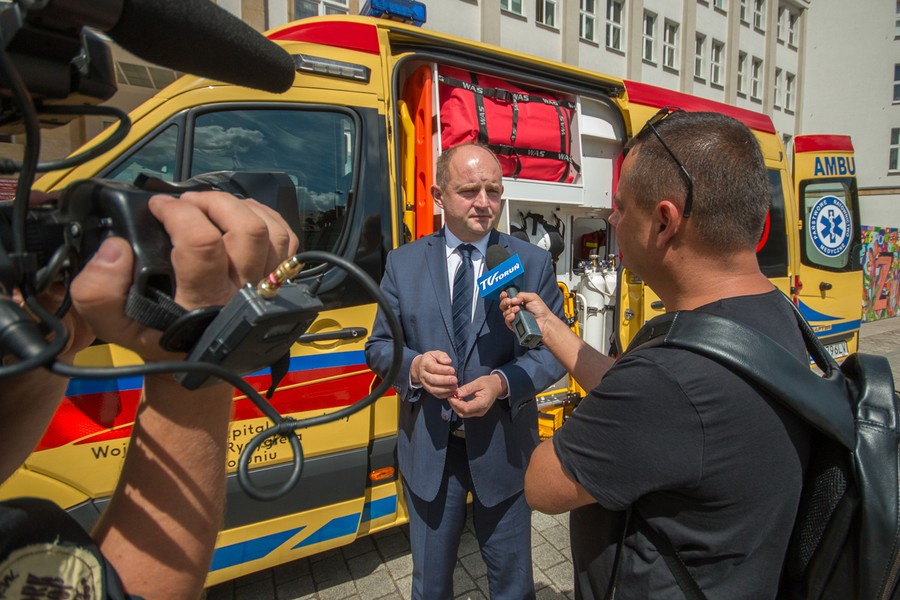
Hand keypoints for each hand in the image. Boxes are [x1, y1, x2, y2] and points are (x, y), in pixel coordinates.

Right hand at [70, 191, 297, 361]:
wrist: (196, 368)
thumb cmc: (157, 340)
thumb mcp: (114, 327)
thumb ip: (98, 292)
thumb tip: (115, 249)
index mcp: (203, 302)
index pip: (202, 244)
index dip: (178, 213)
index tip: (158, 207)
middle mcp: (242, 294)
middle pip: (247, 230)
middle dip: (215, 202)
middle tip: (187, 202)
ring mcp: (267, 289)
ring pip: (271, 232)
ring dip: (242, 207)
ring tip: (212, 205)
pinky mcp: (279, 284)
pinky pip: (287, 241)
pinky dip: (267, 217)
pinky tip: (240, 214)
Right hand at [410, 350, 456, 398]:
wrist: (420, 367)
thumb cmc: (431, 360)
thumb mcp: (435, 353)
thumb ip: (442, 356)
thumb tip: (448, 361)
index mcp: (425, 364)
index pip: (433, 368)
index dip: (443, 370)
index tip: (453, 370)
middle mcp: (423, 375)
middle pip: (433, 380)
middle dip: (445, 381)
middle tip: (455, 380)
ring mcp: (425, 384)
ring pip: (433, 389)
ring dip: (445, 389)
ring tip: (455, 387)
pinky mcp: (428, 390)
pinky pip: (436, 395)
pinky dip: (445, 395)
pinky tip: (453, 392)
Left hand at [449, 373, 505, 417]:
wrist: (497, 386)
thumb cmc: (488, 383)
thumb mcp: (478, 382)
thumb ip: (467, 389)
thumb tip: (456, 393)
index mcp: (482, 404)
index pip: (466, 408)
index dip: (456, 404)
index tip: (450, 396)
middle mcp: (480, 411)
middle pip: (463, 413)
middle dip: (454, 406)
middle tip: (450, 395)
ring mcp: (479, 412)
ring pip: (463, 414)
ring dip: (456, 406)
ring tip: (453, 396)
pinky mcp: (476, 411)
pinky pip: (466, 412)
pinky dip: (460, 407)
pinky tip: (457, 399)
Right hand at [499, 290, 551, 334]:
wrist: (544, 321)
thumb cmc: (540, 310)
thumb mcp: (532, 297)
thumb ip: (522, 295)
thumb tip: (513, 299)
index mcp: (517, 302)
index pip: (506, 298)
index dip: (503, 296)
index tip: (505, 294)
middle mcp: (514, 309)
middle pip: (503, 305)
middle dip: (504, 302)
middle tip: (510, 301)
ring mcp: (514, 317)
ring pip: (504, 313)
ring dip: (509, 310)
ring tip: (518, 309)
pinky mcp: (514, 325)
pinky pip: (507, 321)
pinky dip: (509, 317)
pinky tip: (514, 315)